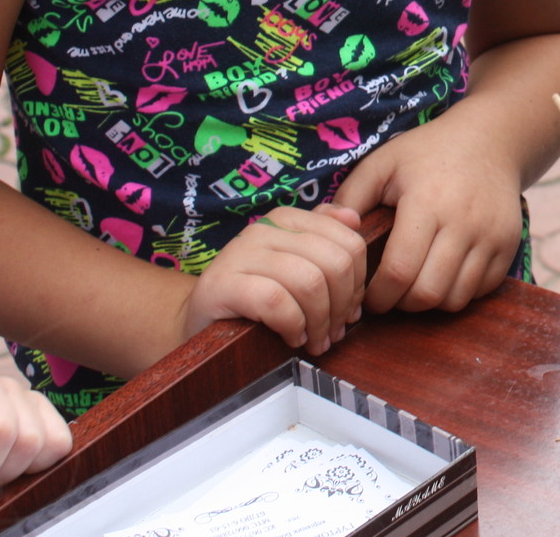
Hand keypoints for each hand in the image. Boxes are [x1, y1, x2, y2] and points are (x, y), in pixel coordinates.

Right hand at [182, 203, 365, 353]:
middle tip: (336, 331)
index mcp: (286, 219)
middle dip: (344, 305)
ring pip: (310, 282)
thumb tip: (354, 219)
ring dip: (320, 321)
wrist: (200, 319)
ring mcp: (240, 254)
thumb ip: (324, 238)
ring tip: (315, 340)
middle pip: (334, 262)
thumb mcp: (293, 264)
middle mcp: (263, 229)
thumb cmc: (255, 296)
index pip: (348, 242)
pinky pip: (277, 302)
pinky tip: (292, 338)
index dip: (359, 282)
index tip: (352, 309)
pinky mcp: (222, 285)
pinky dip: (293, 326)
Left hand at [333, 110, 524, 313]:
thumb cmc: (427, 152)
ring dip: (430, 301)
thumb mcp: (381, 163)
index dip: (377, 296)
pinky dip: (459, 292)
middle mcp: (463, 223)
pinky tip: (443, 273)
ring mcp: (491, 236)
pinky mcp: (509, 245)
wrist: (490, 139)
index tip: (366, 295)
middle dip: (401, 304)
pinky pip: (481, 290)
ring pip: (456, 299)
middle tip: (389, 293)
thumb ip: (349, 198)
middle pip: (428, 294)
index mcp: (426, 203)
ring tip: (415, 283)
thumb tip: (330, 239)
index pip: (399, 272)